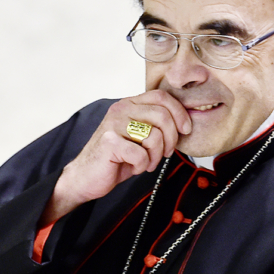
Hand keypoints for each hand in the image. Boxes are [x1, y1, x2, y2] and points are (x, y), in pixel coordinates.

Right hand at [42, 90, 191, 223]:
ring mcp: (113, 124)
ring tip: (147, 162)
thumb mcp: (141, 136)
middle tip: (166, 153)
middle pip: (163, 115)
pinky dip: (143, 165)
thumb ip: (157, 124)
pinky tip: (134, 166)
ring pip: (155, 136)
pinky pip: (141, 154)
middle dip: (171, 139)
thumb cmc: (117, 158)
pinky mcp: (109, 142)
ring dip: (156, 155)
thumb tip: (186, 122)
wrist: (86, 177)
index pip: (162, 97)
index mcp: (130, 104)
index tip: (186, 129)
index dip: (179, 112)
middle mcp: (121, 110)